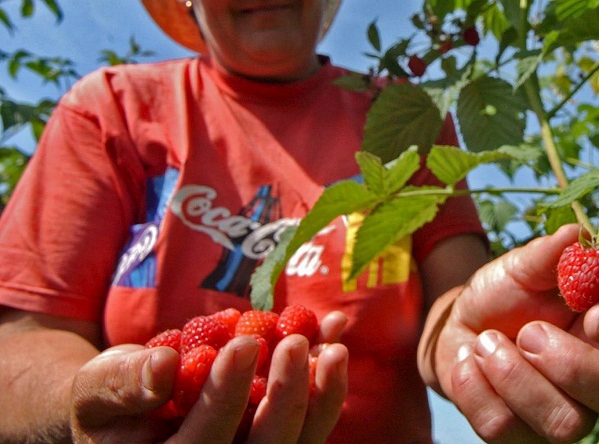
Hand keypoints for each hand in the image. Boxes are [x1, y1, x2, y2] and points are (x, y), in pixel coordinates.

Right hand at [70, 312, 348, 443]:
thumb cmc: (113, 395)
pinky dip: (329, 375)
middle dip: (285, 396)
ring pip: (299, 440)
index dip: (224, 397)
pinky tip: (335, 329)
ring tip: (333, 345)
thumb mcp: (99, 386)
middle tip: (294, 343)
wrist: (135, 406)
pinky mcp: (280, 438)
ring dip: (323, 393)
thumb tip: (163, 367)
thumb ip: (122, 383)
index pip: (203, 443)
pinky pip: (313, 416)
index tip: (240, 344)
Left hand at [435, 224, 598, 443]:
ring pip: (566, 424)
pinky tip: (470, 363)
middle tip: (529, 332)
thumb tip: (576, 234)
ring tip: (487, 343)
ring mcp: (569, 415)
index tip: (596, 315)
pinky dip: (477, 390)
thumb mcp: (520, 268)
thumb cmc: (505, 296)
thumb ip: (548, 255)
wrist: (458, 330)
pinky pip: (507, 429)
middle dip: (573, 366)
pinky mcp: (525, 439)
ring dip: (516, 378)